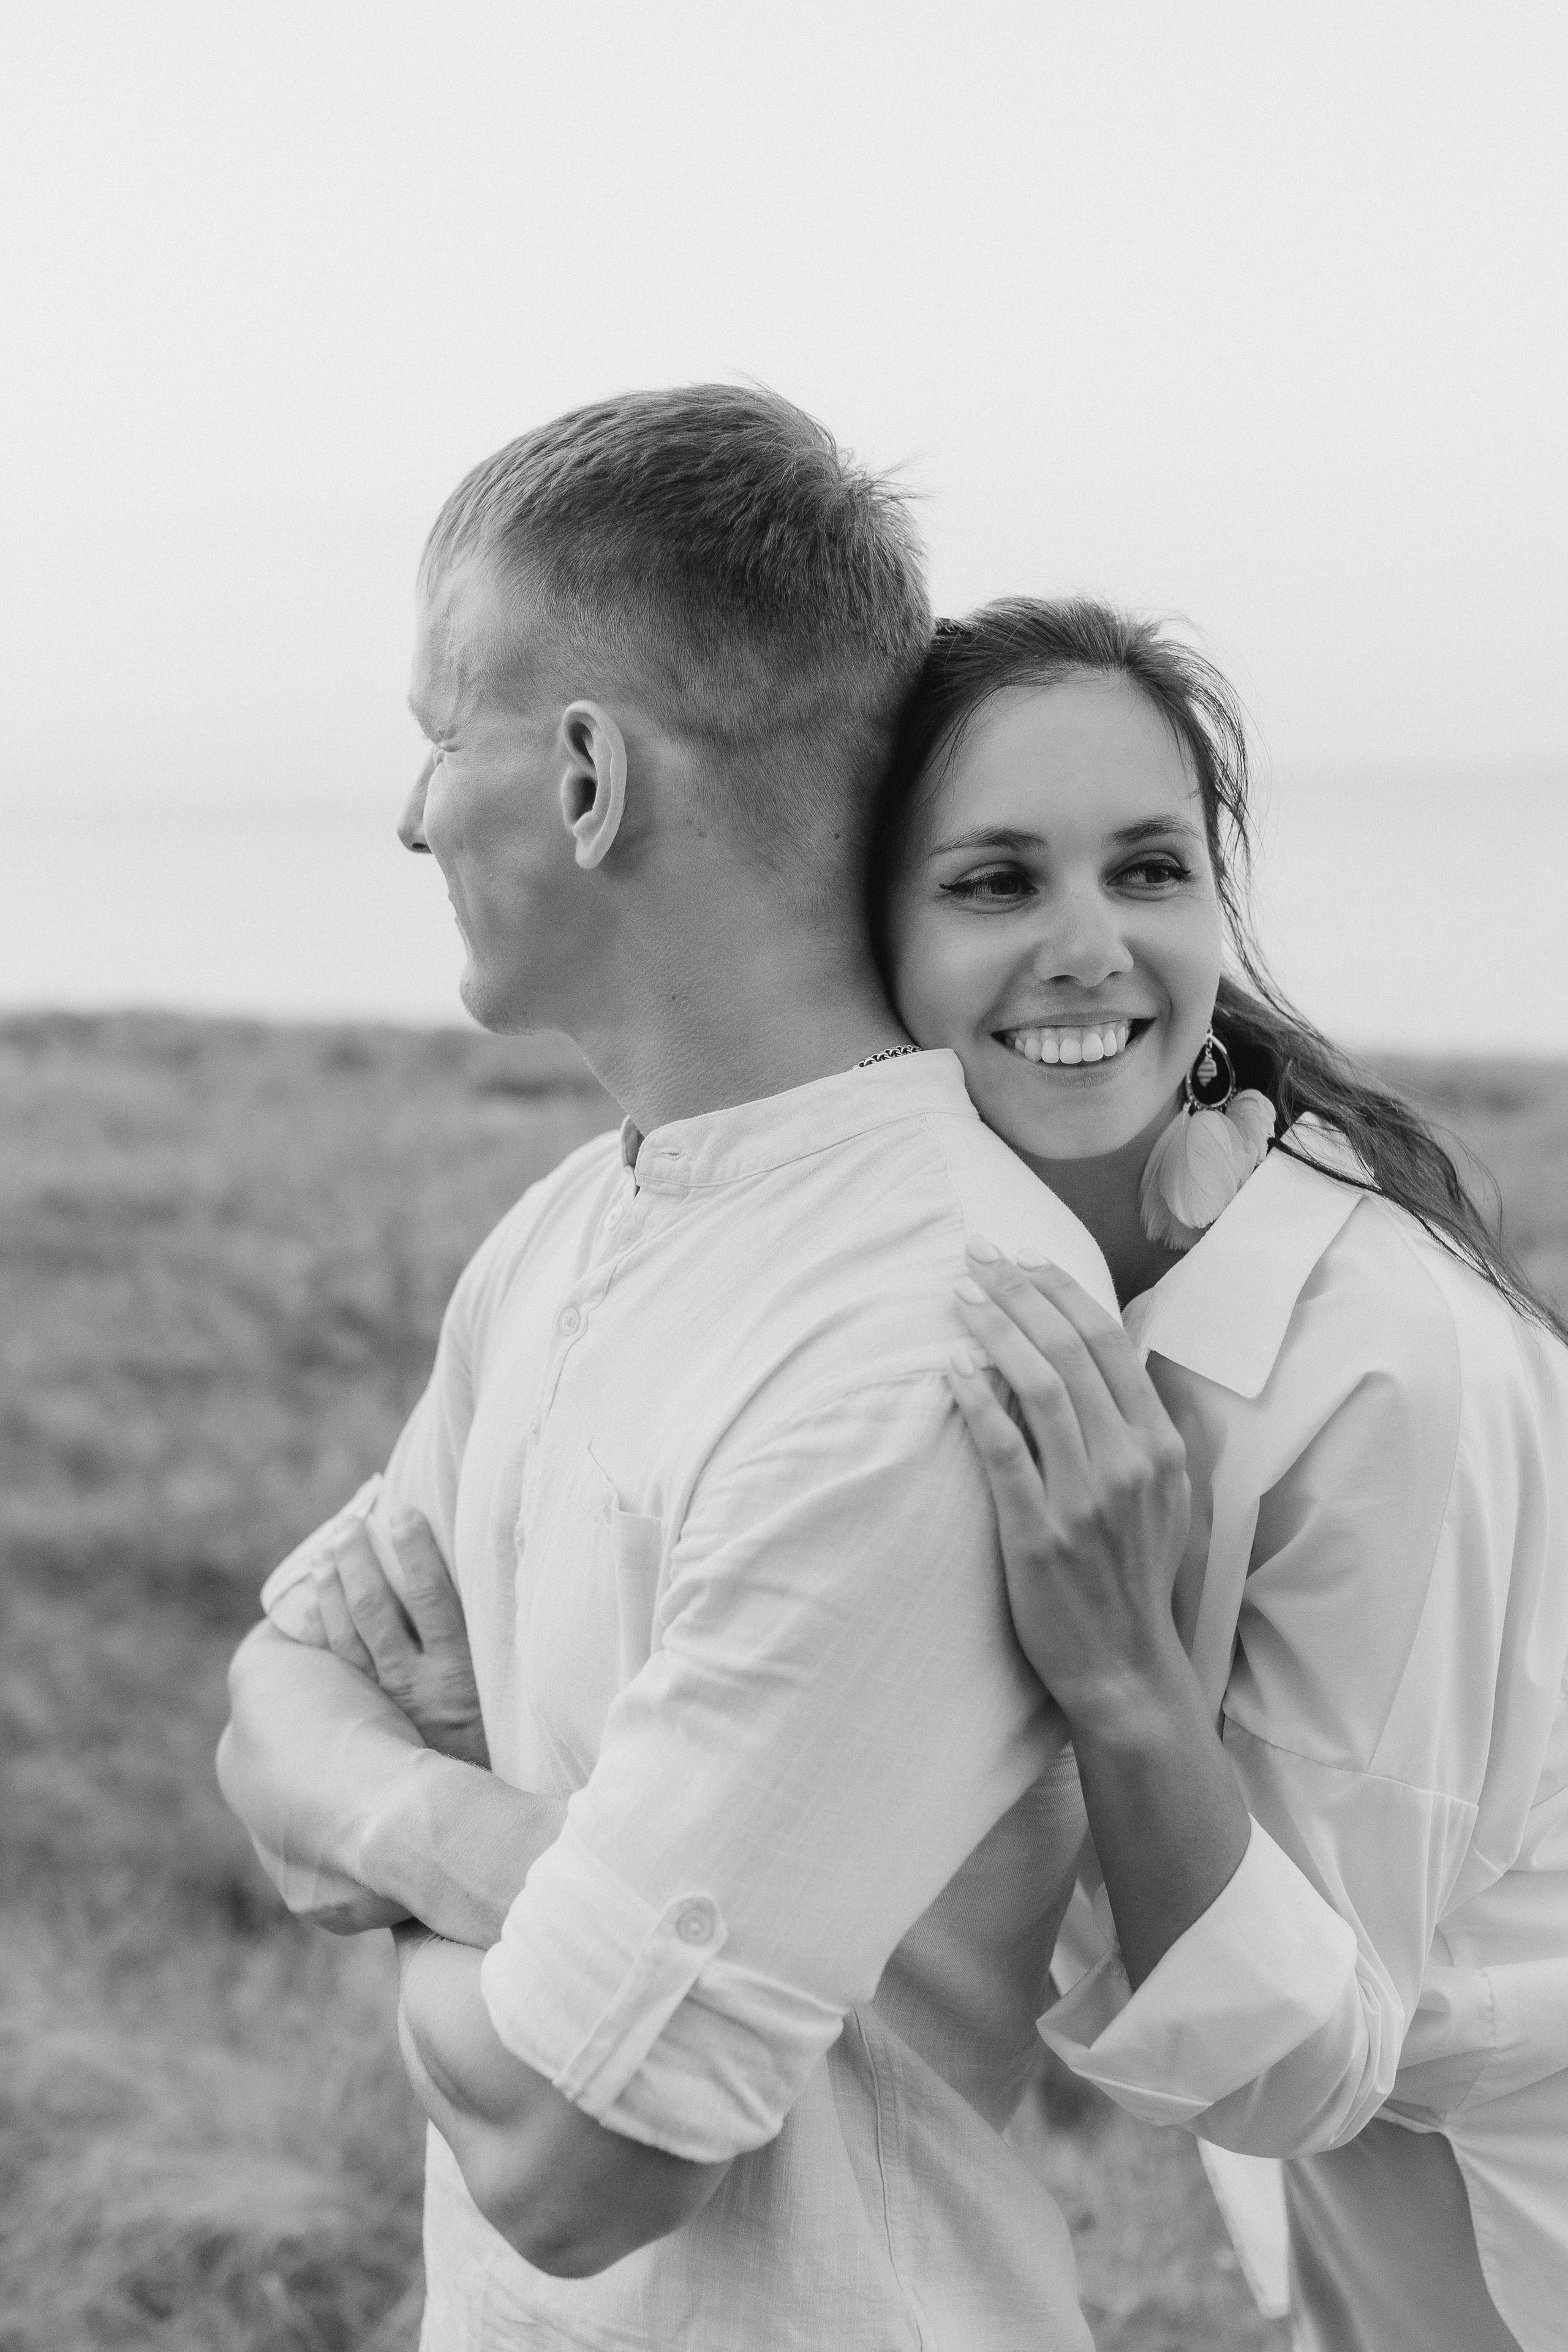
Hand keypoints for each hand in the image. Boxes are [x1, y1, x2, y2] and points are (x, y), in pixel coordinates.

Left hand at [312, 1509, 488, 1767]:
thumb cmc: (499, 1737)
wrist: (472, 1804)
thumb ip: (492, 1640)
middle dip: (359, 1562)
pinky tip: (315, 1607)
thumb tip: (500, 1580)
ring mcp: (388, 1702)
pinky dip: (324, 1633)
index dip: (415, 1552)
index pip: (432, 1597)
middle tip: (348, 1526)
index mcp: (460, 1669)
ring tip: (326, 1555)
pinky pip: (340, 1669)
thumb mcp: (506, 1687)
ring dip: (333, 1591)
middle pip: (377, 1610)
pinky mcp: (371, 1718)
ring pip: (348, 1637)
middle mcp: (418, 1683)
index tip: (403, 1513)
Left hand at [947, 1240, 1192, 1730]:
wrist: (1126, 1669)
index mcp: (1160, 1445)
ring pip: (1038, 1387)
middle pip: (1070, 1350)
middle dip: (1020, 1291)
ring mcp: (1086, 1498)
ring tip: (959, 1296)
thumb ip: (1135, 1430)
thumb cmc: (1133, 1577)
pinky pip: (1006, 1451)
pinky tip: (954, 1370)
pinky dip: (979, 1402)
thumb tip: (1093, 1359)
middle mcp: (1129, 1462)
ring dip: (995, 1330)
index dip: (1062, 1291)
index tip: (1023, 1257)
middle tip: (977, 1255)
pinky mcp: (1041, 1533)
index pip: (1108, 1342)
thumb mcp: (1161, 1496)